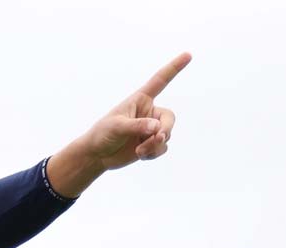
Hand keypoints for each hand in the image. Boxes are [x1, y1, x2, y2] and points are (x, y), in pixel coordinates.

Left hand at [46, 52, 190, 197]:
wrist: (97, 155)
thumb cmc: (103, 134)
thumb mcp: (117, 126)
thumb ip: (137, 126)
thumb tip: (157, 129)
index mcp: (140, 99)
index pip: (160, 80)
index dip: (174, 68)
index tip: (188, 55)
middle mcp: (149, 112)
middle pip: (169, 118)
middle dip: (165, 130)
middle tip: (157, 138)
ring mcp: (151, 128)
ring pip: (166, 135)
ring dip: (154, 145)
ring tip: (139, 150)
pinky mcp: (150, 143)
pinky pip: (162, 148)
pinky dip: (154, 153)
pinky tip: (140, 155)